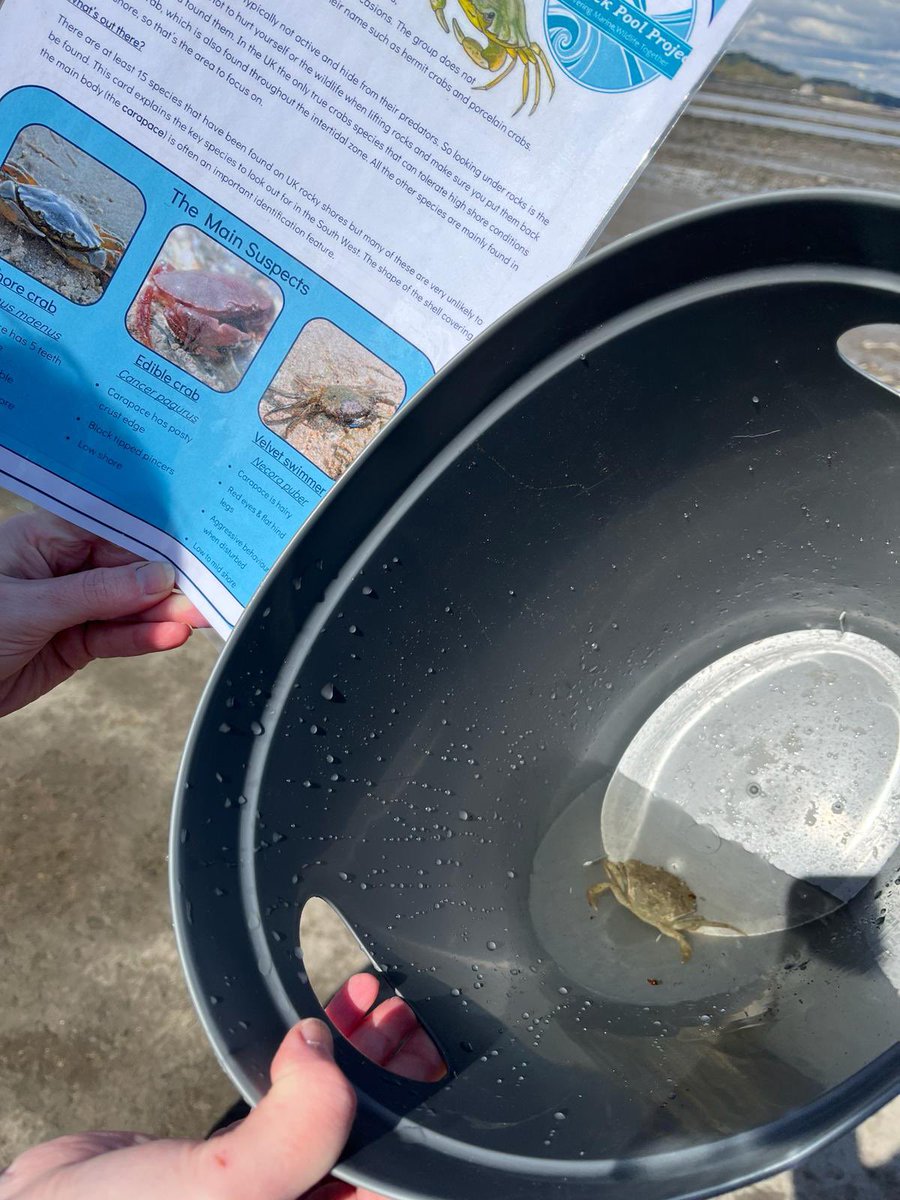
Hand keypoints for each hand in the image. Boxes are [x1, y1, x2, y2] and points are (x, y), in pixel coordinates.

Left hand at [0, 509, 206, 717]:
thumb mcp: (32, 607)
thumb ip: (97, 593)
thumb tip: (154, 577)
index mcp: (43, 539)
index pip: (111, 533)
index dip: (152, 542)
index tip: (192, 550)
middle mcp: (60, 568)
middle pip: (127, 571)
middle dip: (166, 583)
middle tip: (206, 591)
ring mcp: (70, 607)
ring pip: (128, 607)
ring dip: (163, 613)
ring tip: (198, 618)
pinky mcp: (75, 643)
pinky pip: (117, 637)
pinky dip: (144, 638)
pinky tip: (170, 635)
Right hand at [0, 974, 444, 1199]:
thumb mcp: (226, 1192)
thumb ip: (297, 1130)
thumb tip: (325, 1050)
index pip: (397, 1173)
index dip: (422, 1111)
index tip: (433, 1052)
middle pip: (372, 1136)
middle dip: (396, 1072)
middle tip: (411, 1013)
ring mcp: (264, 1184)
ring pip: (330, 1110)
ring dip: (357, 1052)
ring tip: (376, 999)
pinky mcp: (229, 1154)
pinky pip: (285, 1095)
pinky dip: (308, 1052)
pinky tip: (325, 1013)